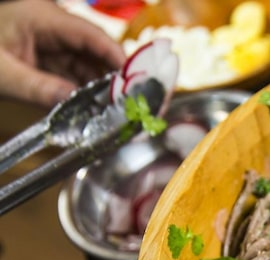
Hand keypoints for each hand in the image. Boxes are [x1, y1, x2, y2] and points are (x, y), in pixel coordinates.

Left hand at [0, 0, 125, 107]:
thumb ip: (41, 89)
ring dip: (99, 87)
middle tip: (127, 103)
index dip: (116, 57)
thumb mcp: (5, 75)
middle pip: (94, 51)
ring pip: (87, 64)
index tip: (135, 80)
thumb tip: (76, 105)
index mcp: (43, 18)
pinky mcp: (47, 57)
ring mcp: (51, 41)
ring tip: (112, 109)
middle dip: (111, 77)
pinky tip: (93, 106)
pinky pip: (74, 73)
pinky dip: (84, 91)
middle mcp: (52, 26)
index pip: (91, 35)